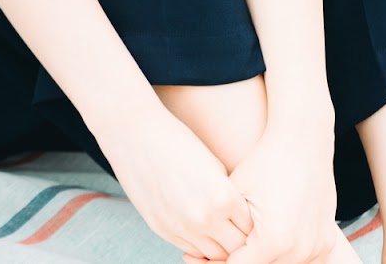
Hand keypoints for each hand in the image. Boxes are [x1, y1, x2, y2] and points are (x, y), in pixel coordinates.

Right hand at [101, 109, 251, 261]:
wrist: (134, 134)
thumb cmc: (178, 143)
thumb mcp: (215, 168)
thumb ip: (229, 200)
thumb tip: (239, 224)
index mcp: (224, 198)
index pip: (251, 230)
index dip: (251, 225)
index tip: (247, 217)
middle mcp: (204, 217)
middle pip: (235, 248)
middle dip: (237, 239)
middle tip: (234, 226)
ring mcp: (180, 226)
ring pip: (213, 255)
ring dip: (217, 245)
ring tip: (216, 227)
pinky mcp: (161, 228)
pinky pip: (190, 249)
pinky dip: (197, 243)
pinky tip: (196, 226)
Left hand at [186, 125, 338, 263]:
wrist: (302, 144)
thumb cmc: (264, 164)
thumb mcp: (234, 195)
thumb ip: (224, 230)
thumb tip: (205, 253)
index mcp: (276, 240)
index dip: (217, 263)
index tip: (199, 257)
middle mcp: (301, 249)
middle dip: (236, 262)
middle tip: (211, 254)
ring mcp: (318, 247)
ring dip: (260, 260)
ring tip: (236, 246)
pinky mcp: (326, 242)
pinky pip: (299, 259)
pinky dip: (280, 256)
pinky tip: (260, 243)